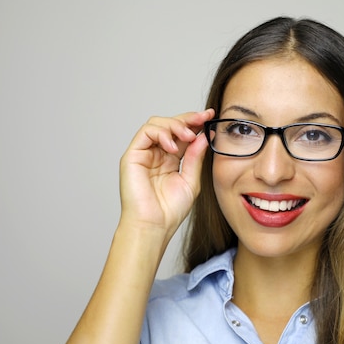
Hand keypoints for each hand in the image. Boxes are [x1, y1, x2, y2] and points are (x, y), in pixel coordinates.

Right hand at [118, 109, 213, 231]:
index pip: (183, 134)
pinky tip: (173, 146)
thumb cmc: (170, 210)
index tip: (211, 117)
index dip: (196, 123)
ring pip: (157, 123)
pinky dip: (161, 133)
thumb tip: (204, 136)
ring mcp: (144, 153)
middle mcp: (156, 153)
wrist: (154, 226)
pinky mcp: (132, 155)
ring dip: (176, 125)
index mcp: (171, 159)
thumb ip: (195, 157)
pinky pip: (146, 132)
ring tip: (188, 136)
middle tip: (203, 118)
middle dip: (188, 118)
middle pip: (170, 124)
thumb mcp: (191, 180)